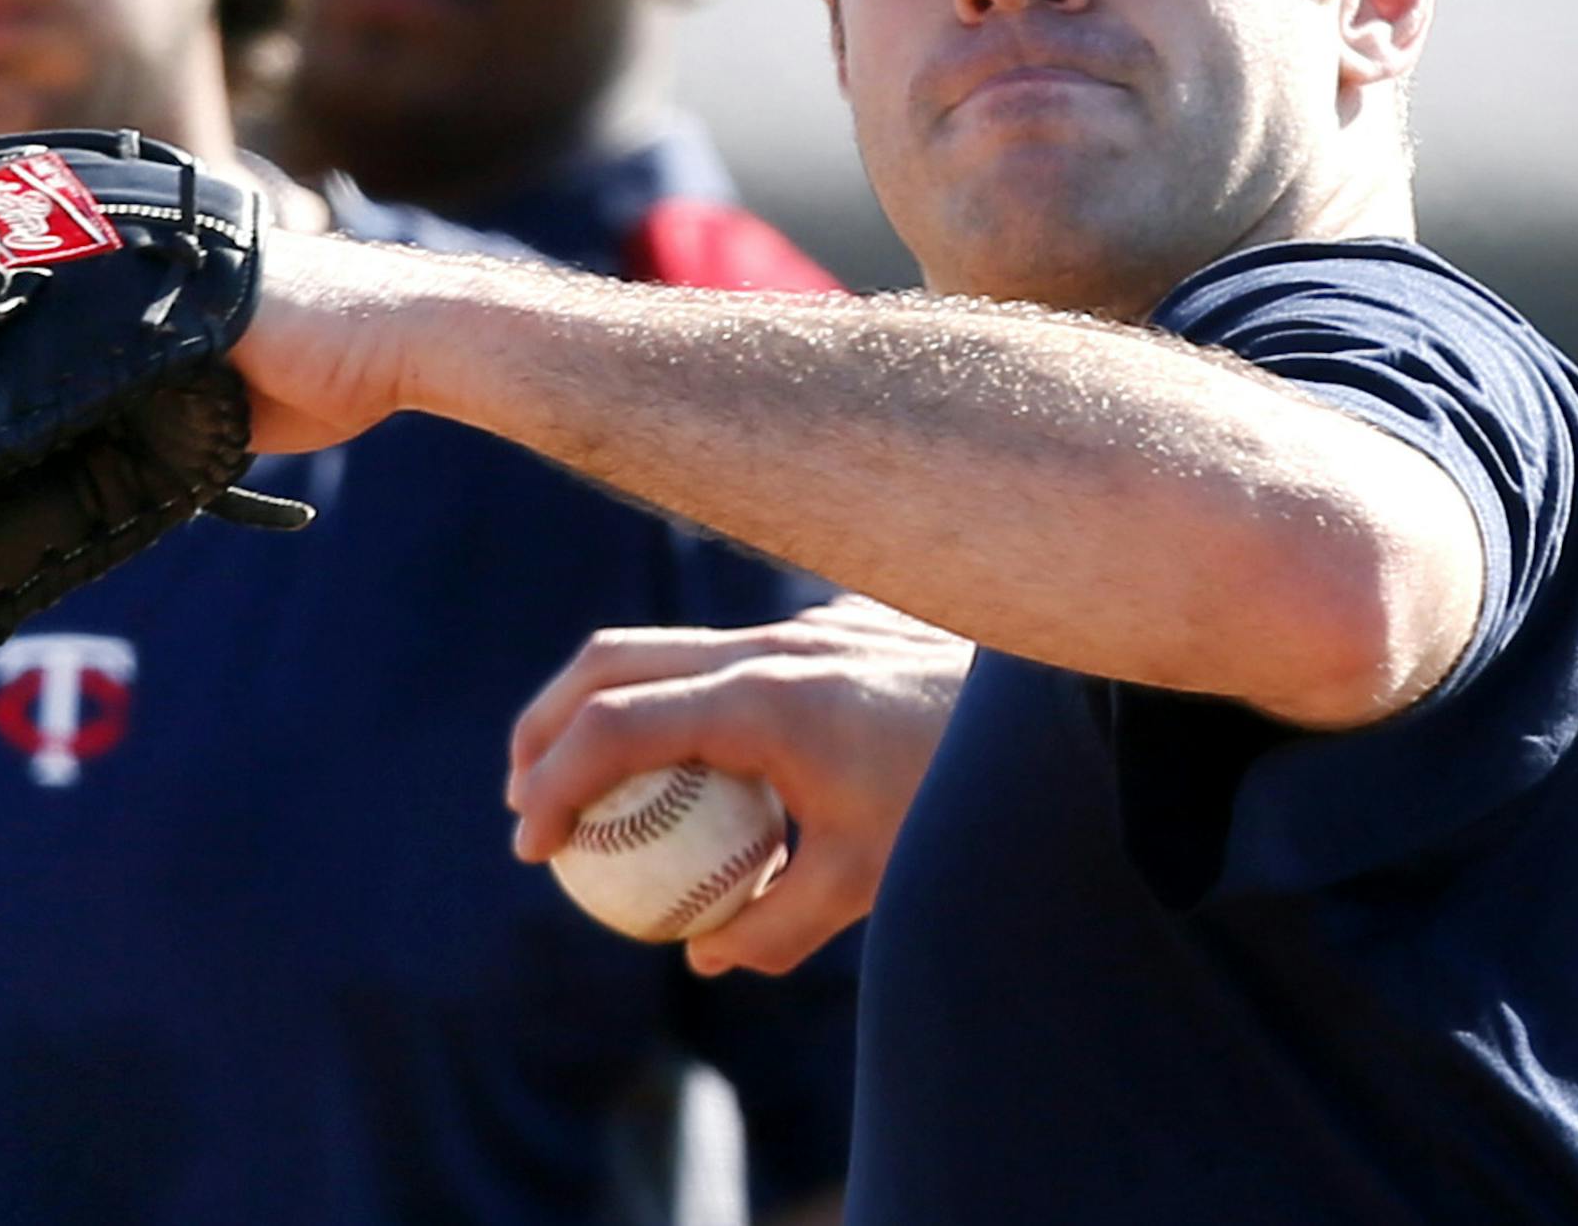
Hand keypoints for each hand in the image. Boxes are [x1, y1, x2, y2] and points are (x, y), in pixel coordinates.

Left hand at [0, 106, 421, 454]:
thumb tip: (103, 434)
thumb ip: (155, 389)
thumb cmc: (329, 367)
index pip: (39, 219)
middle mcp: (140, 230)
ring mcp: (150, 233)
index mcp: (151, 256)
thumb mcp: (217, 387)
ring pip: (17, 196)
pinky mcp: (165, 247)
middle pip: (8, 190)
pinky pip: (63, 233)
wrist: (397, 340)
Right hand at [507, 598, 970, 975]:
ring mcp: (798, 626)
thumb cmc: (957, 797)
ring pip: (665, 646)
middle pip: (612, 660)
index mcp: (762, 701)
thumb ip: (774, 925)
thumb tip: (702, 952)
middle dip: (546, 725)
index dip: (555, 783)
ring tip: (589, 783)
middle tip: (525, 802)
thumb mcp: (867, 880)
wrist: (1052, 713)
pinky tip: (699, 764)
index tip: (535, 846)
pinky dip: (678, 699)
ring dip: (606, 706)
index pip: (616, 725)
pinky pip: (724, 654)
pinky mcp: (828, 628)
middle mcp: (768, 645)